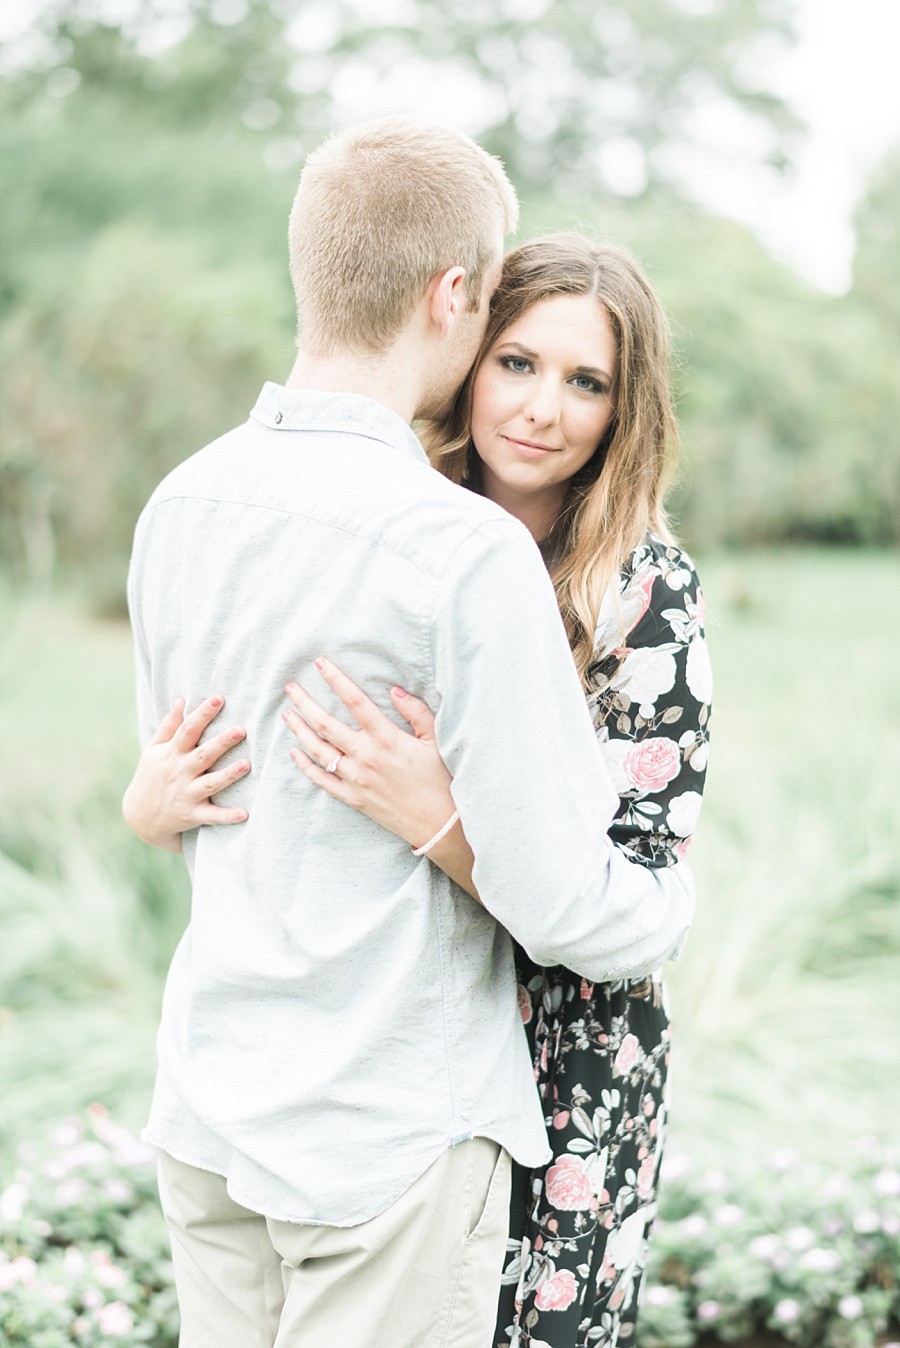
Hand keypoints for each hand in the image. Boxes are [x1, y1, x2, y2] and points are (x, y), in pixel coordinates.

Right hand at [122, 696, 250, 851]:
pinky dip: (227, 816)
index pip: (188, 730)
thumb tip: (181, 700)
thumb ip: (169, 726)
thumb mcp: (153, 750)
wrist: (139, 817)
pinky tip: (244, 814)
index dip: (202, 714)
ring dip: (228, 775)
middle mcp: (179, 772)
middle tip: (241, 730)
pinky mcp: (191, 815)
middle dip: (221, 742)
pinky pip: (211, 816)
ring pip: (210, 783)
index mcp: (172, 753)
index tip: (218, 699)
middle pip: (203, 755)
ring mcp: (186, 794)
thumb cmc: (151, 777)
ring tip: (247, 764)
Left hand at [283, 658, 454, 849]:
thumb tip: (394, 690)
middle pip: (326, 724)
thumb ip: (416, 712)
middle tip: (290, 688)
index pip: (356, 702)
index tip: (320, 664)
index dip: (336, 680)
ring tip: (287, 714)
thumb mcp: (434, 740)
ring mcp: (355, 779)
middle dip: (305, 703)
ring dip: (299, 730)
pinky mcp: (352, 798)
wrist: (437, 823)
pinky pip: (321, 780)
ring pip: (318, 750)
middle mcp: (366, 757)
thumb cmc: (438, 779)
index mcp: (386, 738)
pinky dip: (305, 766)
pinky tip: (295, 752)